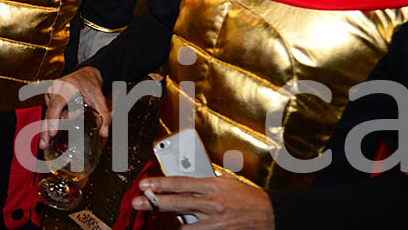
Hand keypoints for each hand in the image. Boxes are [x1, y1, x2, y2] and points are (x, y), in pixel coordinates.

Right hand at [41, 66, 109, 148]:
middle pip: (49, 111)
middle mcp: (56, 88)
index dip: (53, 119)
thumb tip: (104, 134)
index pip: (57, 104)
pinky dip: (52, 120)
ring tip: (48, 140)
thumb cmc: (91, 85)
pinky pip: (50, 111)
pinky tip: (56, 126)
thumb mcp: (100, 99)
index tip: (52, 133)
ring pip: (49, 113)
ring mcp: (51, 91)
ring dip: (50, 126)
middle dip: (45, 130)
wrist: (86, 75)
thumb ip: (104, 116)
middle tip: (43, 144)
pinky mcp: (49, 96)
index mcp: (67, 87)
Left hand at [132, 176, 274, 229]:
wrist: (269, 214)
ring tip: (163, 216)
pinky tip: (184, 227)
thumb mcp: (226, 182)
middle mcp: (212, 204)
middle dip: (154, 202)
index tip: (145, 184)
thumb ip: (204, 183)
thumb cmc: (248, 197)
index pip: (180, 183)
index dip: (160, 184)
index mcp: (213, 186)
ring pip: (183, 225)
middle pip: (176, 203)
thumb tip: (184, 184)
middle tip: (138, 201)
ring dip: (174, 221)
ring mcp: (215, 222)